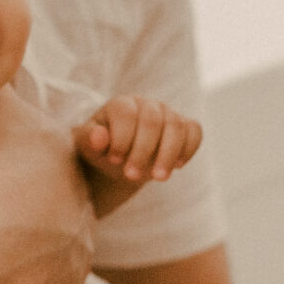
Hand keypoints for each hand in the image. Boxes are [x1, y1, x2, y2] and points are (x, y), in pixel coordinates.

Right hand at [0, 85, 95, 283]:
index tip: (1, 173)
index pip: (49, 159)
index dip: (23, 165)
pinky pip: (54, 283)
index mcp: (61, 156)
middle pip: (58, 202)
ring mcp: (78, 242)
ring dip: (34, 247)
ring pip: (59, 244)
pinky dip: (34, 283)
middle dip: (33, 208)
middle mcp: (79, 198)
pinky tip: (5, 276)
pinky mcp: (69, 280)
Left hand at [75, 97, 201, 215]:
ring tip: (158, 178)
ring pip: (176, 126)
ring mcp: (168, 113)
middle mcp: (147, 104)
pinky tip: (178, 166)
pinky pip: (195, 131)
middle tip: (131, 176)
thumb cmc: (101, 148)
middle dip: (143, 151)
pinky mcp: (184, 126)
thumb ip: (91, 139)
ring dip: (168, 154)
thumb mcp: (88, 146)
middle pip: (152, 121)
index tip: (115, 159)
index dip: (121, 138)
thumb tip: (100, 137)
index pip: (126, 114)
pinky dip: (189, 148)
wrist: (120, 157)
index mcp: (121, 105)